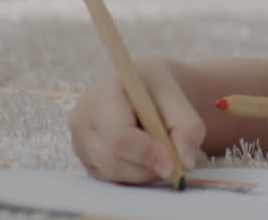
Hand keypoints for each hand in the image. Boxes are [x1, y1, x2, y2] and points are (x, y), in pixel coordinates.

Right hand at [68, 55, 204, 183]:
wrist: (144, 88)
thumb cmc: (158, 90)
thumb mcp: (178, 98)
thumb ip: (188, 126)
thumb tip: (186, 160)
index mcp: (102, 94)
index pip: (119, 135)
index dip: (147, 154)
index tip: (173, 163)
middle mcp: (82, 119)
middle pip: (112, 161)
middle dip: (148, 169)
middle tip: (176, 164)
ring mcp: (80, 142)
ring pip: (112, 174)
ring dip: (144, 174)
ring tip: (166, 156)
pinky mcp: (86, 160)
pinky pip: (110, 179)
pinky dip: (135, 176)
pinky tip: (149, 159)